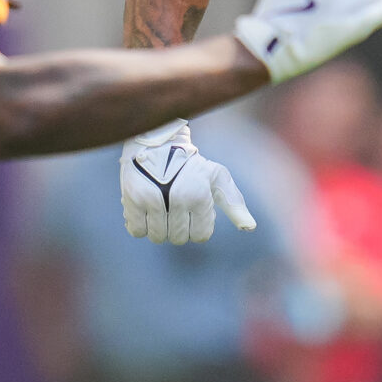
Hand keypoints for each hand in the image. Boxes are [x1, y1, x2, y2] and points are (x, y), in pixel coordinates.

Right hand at [119, 119, 254, 243]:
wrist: (157, 143)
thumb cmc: (192, 165)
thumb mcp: (218, 177)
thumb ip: (234, 203)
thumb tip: (250, 227)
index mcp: (199, 197)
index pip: (200, 236)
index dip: (197, 226)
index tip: (192, 210)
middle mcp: (177, 199)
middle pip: (179, 238)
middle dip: (178, 227)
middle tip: (175, 207)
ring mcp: (153, 200)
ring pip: (157, 237)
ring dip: (159, 228)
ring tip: (160, 208)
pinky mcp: (132, 199)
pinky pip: (137, 231)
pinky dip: (140, 225)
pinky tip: (145, 210)